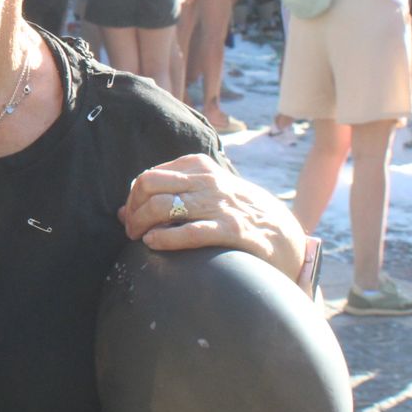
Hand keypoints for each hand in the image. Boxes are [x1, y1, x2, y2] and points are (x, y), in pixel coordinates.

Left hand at [117, 154, 305, 280]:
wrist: (287, 237)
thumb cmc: (239, 215)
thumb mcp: (209, 194)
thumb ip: (172, 196)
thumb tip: (124, 210)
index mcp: (201, 167)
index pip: (150, 176)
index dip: (133, 198)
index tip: (131, 216)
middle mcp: (209, 182)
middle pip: (150, 185)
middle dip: (133, 208)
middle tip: (130, 230)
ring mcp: (220, 206)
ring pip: (164, 206)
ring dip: (141, 224)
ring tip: (138, 238)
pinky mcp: (232, 231)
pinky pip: (190, 232)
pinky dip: (165, 238)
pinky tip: (153, 243)